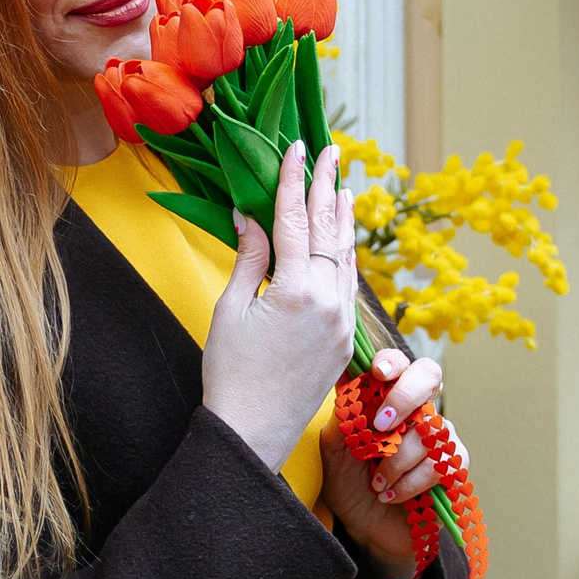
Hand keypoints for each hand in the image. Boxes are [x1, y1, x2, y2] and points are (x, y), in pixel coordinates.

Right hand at [202, 141, 357, 470]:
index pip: (296, 219)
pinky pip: (348, 284)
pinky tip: (344, 238)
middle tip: (330, 151)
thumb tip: (250, 215)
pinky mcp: (344, 338)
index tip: (298, 147)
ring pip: (346, 256)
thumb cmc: (230, 373)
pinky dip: (346, 254)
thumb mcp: (231, 309)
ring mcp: (341, 320)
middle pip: (330, 230)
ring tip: (343, 184)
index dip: (294, 179)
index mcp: (296, 290)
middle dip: (327, 186)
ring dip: (343, 217)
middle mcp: (328, 301)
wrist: (253, 431)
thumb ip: (249, 258)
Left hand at [319, 347, 464, 578]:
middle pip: (429, 375)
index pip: (399, 363)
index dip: (393, 361)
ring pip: (431, 428)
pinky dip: (410, 482)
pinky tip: (390, 495)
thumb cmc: (349, 483)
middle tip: (381, 425)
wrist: (365, 528)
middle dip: (405, 396)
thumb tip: (344, 373)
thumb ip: (345, 414)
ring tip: (375, 483)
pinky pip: (441, 463)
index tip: (377, 373)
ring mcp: (439, 436)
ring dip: (397, 459)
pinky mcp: (453, 466)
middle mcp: (418, 409)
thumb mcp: (335, 448)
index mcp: (388, 397)